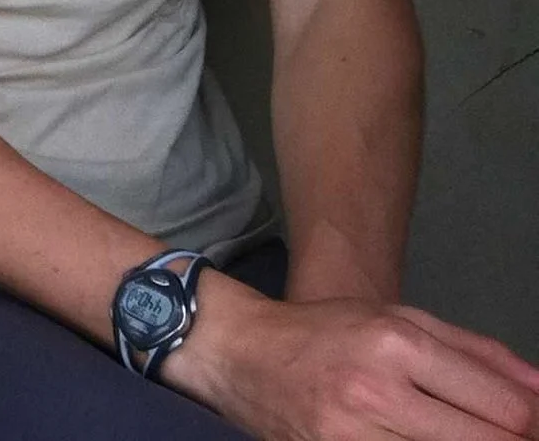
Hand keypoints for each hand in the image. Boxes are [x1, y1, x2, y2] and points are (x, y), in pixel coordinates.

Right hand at [169, 276, 538, 439]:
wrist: (239, 353)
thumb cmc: (326, 332)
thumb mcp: (400, 319)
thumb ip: (477, 354)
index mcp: (397, 343)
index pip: (504, 407)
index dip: (536, 425)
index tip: (535, 426)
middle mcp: (378, 391)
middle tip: (512, 437)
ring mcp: (353, 435)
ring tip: (459, 435)